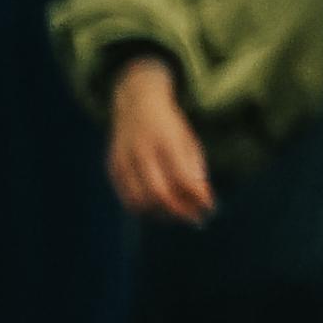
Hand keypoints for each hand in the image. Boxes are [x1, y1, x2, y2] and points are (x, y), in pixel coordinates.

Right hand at [102, 62, 213, 226]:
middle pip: (158, 193)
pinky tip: (158, 208)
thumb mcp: (188, 141)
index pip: (182, 178)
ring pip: (140, 200)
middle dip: (179, 211)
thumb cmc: (169, 126)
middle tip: (194, 219)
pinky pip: (126, 196)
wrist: (136, 103)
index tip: (210, 209)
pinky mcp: (112, 167)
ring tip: (177, 214)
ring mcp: (123, 159)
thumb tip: (203, 200)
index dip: (196, 198)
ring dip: (161, 213)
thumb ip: (195, 169)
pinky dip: (143, 207)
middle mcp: (142, 151)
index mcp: (166, 141)